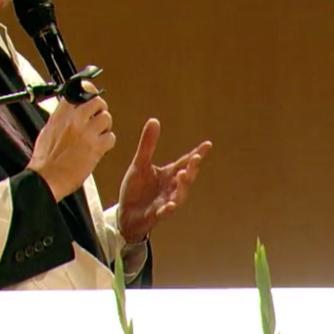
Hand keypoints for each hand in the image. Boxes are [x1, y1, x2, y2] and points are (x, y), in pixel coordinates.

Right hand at [27, 95, 115, 199]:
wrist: (46, 178)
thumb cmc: (45, 160)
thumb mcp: (48, 130)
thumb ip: (61, 118)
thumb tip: (70, 110)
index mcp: (61, 115)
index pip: (79, 92)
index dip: (88, 90)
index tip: (91, 92)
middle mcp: (75, 121)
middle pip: (98, 102)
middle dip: (100, 110)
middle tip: (97, 118)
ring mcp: (86, 133)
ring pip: (107, 118)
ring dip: (104, 127)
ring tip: (97, 135)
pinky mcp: (96, 147)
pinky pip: (111, 137)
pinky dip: (107, 143)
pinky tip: (98, 147)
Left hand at [117, 118, 211, 241]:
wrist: (126, 214)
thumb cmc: (136, 190)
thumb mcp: (140, 164)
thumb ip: (148, 145)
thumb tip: (154, 120)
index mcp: (169, 174)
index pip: (185, 162)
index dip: (197, 153)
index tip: (208, 145)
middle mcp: (172, 187)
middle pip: (187, 177)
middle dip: (193, 168)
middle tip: (196, 157)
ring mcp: (166, 201)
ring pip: (180, 194)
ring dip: (183, 185)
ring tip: (184, 174)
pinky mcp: (157, 214)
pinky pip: (166, 212)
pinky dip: (169, 208)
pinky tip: (171, 204)